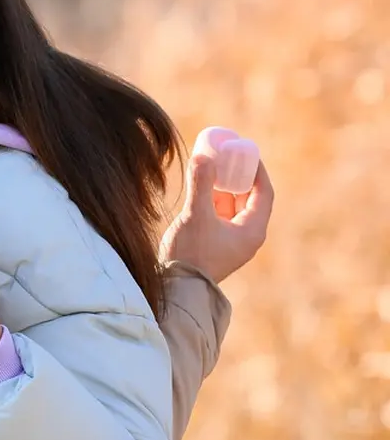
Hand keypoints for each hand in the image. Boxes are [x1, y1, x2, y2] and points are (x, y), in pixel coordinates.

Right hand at [161, 153, 274, 283]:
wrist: (177, 288)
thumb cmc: (191, 255)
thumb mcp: (195, 216)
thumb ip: (200, 184)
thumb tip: (203, 155)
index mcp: (252, 230)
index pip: (263, 192)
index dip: (256, 169)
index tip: (244, 151)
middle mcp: (246, 235)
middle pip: (249, 197)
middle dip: (237, 175)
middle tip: (225, 155)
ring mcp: (231, 240)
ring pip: (233, 205)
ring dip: (223, 186)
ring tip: (210, 166)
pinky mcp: (216, 243)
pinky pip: (219, 214)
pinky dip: (212, 198)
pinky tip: (199, 187)